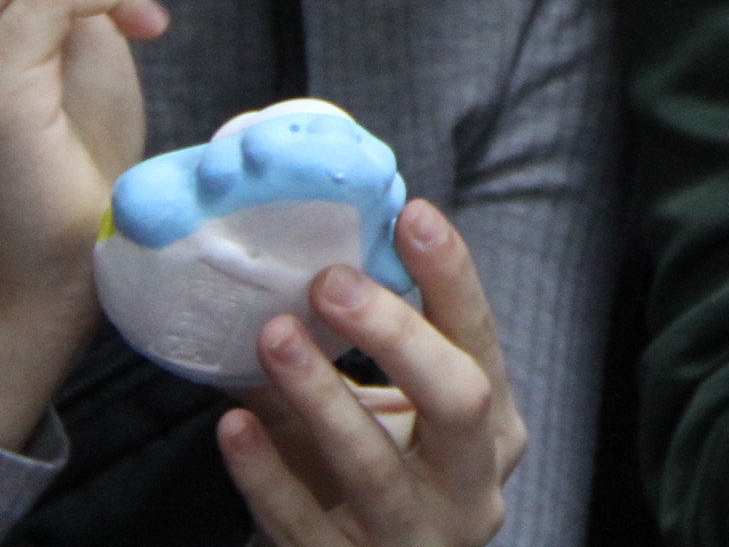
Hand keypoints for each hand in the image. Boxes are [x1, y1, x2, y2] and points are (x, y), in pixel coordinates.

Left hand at [221, 199, 528, 545]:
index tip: (411, 213)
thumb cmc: (373, 472)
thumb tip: (284, 257)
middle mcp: (472, 487)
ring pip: (375, 465)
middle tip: (330, 282)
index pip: (481, 340)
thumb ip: (350, 349)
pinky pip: (304, 524)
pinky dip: (266, 472)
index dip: (451, 277)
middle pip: (458, 400)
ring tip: (272, 336)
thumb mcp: (383, 412)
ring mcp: (416, 540)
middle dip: (396, 334)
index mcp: (493, 429)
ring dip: (320, 395)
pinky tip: (236, 424)